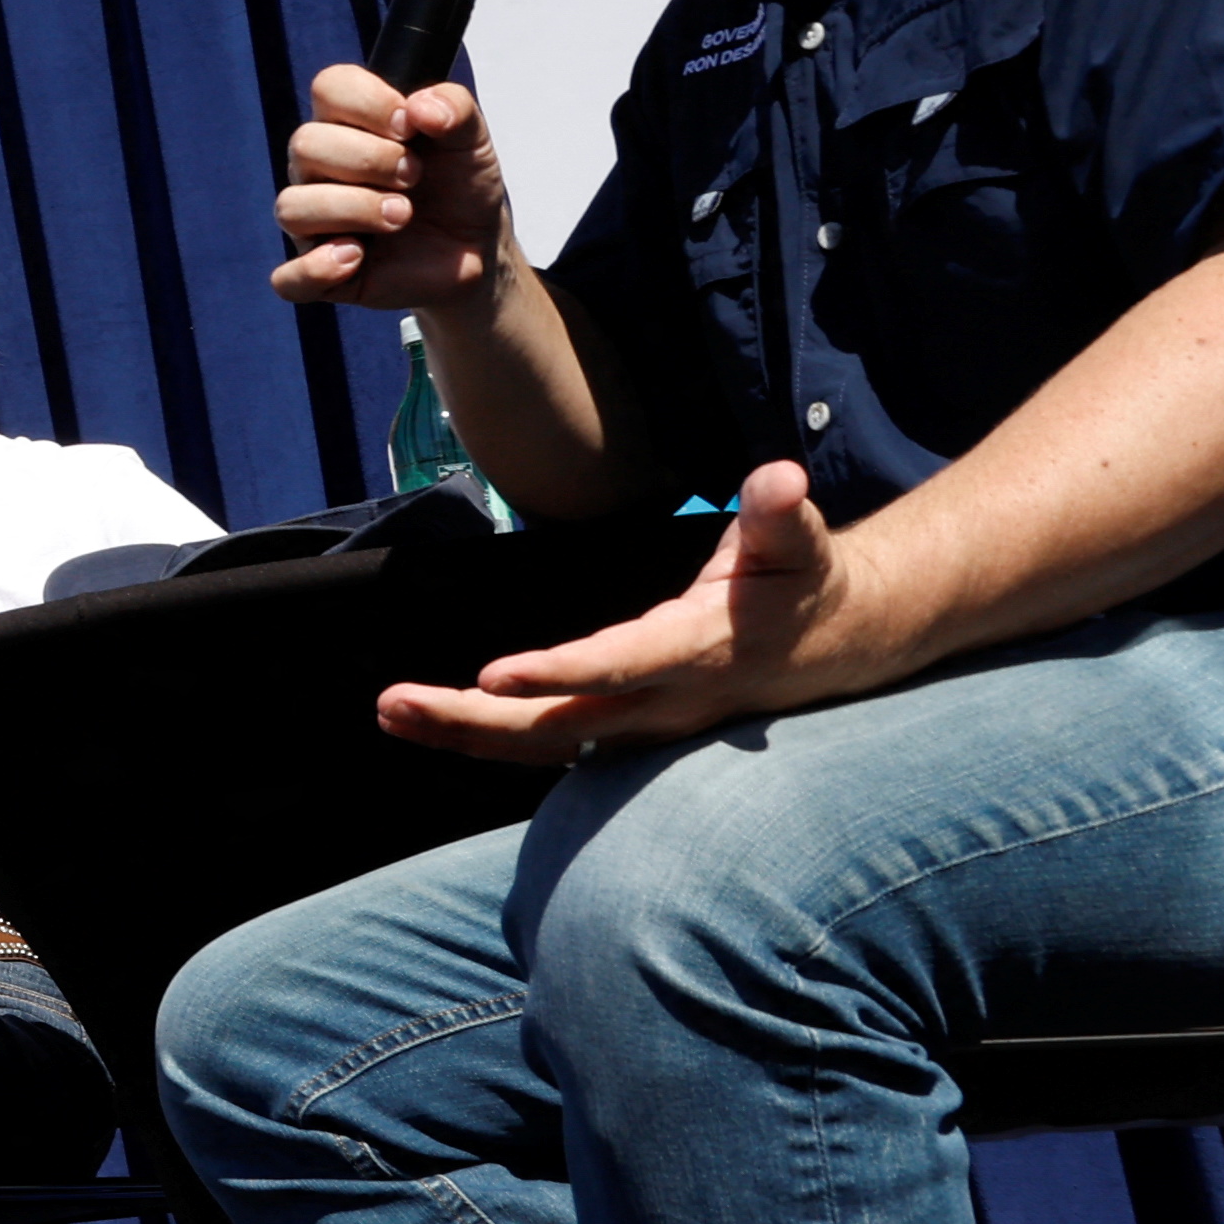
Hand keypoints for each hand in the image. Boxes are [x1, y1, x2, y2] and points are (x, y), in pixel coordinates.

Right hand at [271, 65, 518, 312]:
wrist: (478, 248)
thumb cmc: (461, 187)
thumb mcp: (472, 140)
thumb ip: (455, 108)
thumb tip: (419, 107)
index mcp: (349, 123)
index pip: (328, 87)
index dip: (368, 102)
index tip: (409, 126)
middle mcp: (319, 169)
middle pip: (305, 145)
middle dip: (370, 160)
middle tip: (415, 177)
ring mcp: (314, 223)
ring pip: (292, 207)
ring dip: (355, 209)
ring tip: (402, 217)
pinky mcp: (321, 274)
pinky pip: (289, 278)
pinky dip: (318, 268)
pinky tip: (357, 258)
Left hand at [384, 463, 902, 760]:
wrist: (835, 644)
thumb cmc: (803, 581)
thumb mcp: (803, 542)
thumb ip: (782, 515)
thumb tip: (778, 478)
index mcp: (698, 652)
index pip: (619, 668)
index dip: (558, 673)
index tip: (492, 675)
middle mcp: (663, 703)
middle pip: (558, 724)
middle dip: (474, 721)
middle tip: (394, 703)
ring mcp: (642, 727)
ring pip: (543, 744)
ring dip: (462, 732)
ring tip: (388, 712)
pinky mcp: (624, 730)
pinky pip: (546, 743)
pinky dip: (485, 737)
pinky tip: (425, 722)